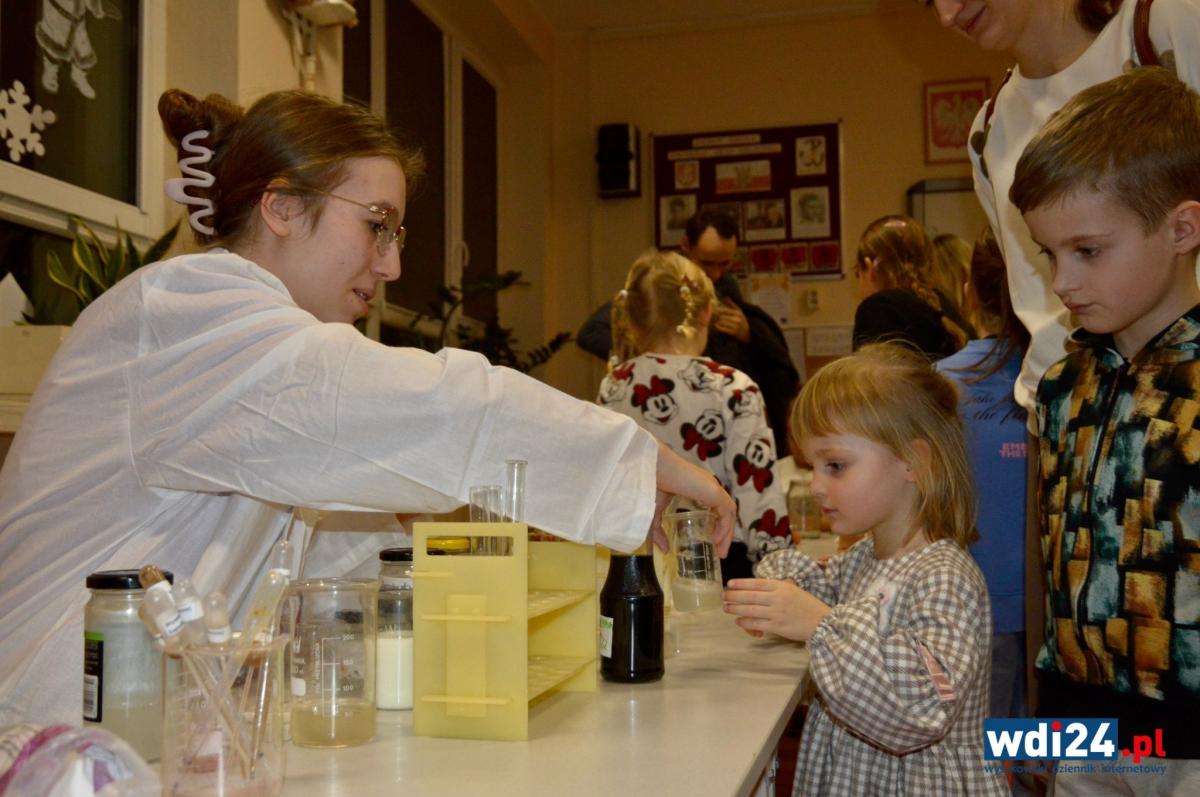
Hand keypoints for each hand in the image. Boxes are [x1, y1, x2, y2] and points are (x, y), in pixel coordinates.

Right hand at [652, 441, 734, 555]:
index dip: (716, 526)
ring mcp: (713, 487)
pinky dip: (725, 526)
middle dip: (725, 533)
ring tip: (721, 551)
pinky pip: (727, 511)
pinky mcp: (714, 491)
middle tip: (720, 552)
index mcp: (698, 487)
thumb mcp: (655, 513)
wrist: (652, 469)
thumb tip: (664, 549)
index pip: (715, 508)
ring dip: (728, 532)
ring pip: (729, 512)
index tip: (711, 542)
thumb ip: (659, 531)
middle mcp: (708, 486)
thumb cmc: (652, 485)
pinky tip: (716, 539)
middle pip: (724, 511)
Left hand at [712, 298, 750, 343]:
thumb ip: (731, 304)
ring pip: (721, 322)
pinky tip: (715, 326)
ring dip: (715, 321)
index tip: (712, 309)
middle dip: (715, 316)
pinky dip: (718, 327)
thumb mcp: (739, 312)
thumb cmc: (742, 321)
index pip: (725, 310)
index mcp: (738, 313)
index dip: (718, 309)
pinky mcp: (733, 333)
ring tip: (712, 320)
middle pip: (722, 316)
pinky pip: (723, 329)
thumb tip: (725, 297)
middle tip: (710, 315)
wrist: (748, 334)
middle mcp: (737, 319)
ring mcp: (735, 326)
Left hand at [722, 578, 830, 641]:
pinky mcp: (778, 627)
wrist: (822, 622)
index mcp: (781, 587)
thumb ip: (776, 588)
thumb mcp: (793, 590)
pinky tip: (738, 621)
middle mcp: (778, 598)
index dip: (741, 583)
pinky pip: (757, 624)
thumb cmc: (807, 605)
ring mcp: (777, 613)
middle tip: (724, 597)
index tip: (730, 584)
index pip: (757, 583)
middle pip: (750, 596)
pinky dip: (746, 622)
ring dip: (736, 609)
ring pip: (750, 610)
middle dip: (734, 596)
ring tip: (727, 608)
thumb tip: (756, 589)